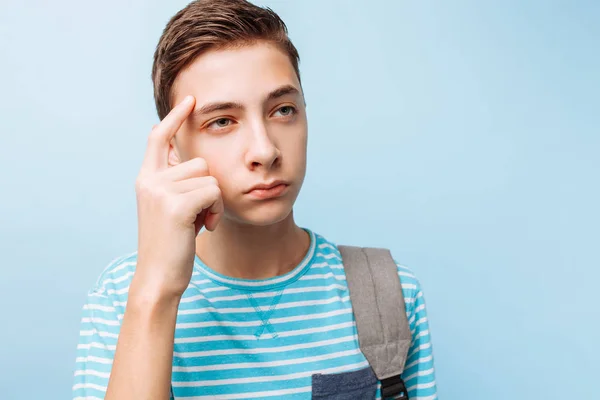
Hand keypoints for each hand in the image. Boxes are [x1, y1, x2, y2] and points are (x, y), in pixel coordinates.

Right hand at [133, 95, 223, 298]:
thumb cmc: (172, 244)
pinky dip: (216, 211)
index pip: (159, 137)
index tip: (190, 99)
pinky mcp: (176, 205)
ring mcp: (160, 191)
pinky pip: (213, 192)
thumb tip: (196, 161)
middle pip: (199, 161)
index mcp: (146, 178)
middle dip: (208, 188)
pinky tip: (204, 228)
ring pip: (209, 177)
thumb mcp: (171, 208)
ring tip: (199, 222)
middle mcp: (149, 180)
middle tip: (198, 215)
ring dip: (214, 201)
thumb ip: (177, 183)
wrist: (159, 277)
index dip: (175, 117)